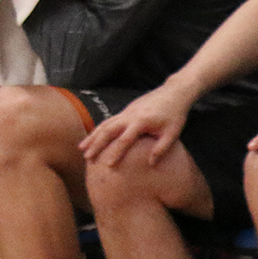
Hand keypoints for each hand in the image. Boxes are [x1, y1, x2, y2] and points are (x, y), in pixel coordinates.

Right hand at [80, 82, 196, 166]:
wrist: (173, 93)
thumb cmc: (175, 115)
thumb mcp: (172, 133)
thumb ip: (161, 149)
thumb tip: (150, 164)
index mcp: (141, 121)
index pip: (125, 140)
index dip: (116, 153)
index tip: (108, 165)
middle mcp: (129, 115)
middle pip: (107, 130)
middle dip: (96, 144)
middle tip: (86, 157)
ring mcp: (126, 111)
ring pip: (104, 124)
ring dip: (92, 136)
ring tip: (81, 148)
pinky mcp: (126, 110)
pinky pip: (109, 120)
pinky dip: (99, 129)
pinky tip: (93, 137)